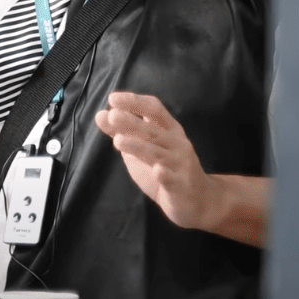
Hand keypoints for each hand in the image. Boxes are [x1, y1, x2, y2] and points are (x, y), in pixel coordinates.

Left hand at [94, 92, 222, 230]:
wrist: (197, 201)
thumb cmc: (166, 169)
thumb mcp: (141, 148)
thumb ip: (122, 132)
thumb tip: (101, 114)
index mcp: (168, 130)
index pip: (154, 110)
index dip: (135, 102)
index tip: (113, 98)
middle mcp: (176, 143)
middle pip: (154, 130)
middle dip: (133, 122)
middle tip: (113, 115)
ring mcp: (180, 164)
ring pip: (158, 153)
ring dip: (139, 146)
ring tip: (118, 140)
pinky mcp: (181, 185)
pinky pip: (172, 178)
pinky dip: (164, 174)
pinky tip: (157, 171)